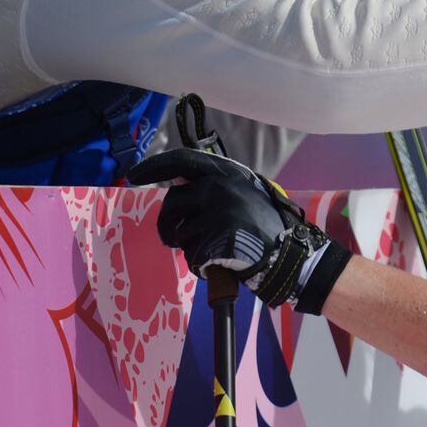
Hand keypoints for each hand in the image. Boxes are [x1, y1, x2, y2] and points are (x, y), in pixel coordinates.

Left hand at [126, 146, 351, 313]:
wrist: (291, 255)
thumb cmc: (267, 228)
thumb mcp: (243, 195)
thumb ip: (214, 188)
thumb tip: (177, 189)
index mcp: (227, 173)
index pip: (182, 161)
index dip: (156, 166)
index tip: (135, 175)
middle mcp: (219, 186)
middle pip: (172, 203)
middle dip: (167, 225)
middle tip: (170, 239)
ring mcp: (217, 211)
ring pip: (179, 232)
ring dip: (189, 247)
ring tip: (212, 251)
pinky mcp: (215, 236)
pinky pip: (193, 256)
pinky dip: (202, 266)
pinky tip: (222, 264)